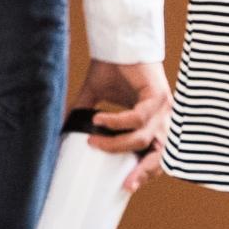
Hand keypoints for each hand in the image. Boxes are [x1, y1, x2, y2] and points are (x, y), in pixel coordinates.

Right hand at [72, 59, 170, 191]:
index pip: (157, 155)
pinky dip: (116, 122)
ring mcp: (162, 109)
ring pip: (145, 139)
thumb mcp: (97, 98)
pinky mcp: (157, 96)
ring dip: (118, 145)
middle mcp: (162, 119)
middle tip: (126, 186)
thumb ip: (87, 117)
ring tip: (94, 143)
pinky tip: (99, 120)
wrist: (119, 41)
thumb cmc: (112, 68)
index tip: (127, 186)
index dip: (145, 172)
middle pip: (161, 155)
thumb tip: (65, 134)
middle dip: (144, 173)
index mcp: (154, 123)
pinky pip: (136, 119)